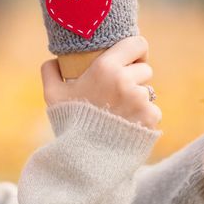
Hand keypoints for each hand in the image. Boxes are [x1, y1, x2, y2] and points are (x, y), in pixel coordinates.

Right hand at [40, 36, 161, 128]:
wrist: (85, 158)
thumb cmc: (69, 123)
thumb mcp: (52, 95)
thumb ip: (51, 72)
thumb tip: (54, 60)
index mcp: (106, 68)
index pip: (137, 44)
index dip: (135, 51)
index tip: (129, 60)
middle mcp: (126, 81)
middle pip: (145, 69)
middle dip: (135, 76)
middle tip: (118, 90)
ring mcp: (141, 100)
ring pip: (149, 91)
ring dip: (138, 97)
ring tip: (120, 111)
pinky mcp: (151, 118)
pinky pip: (153, 110)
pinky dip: (144, 117)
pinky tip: (127, 124)